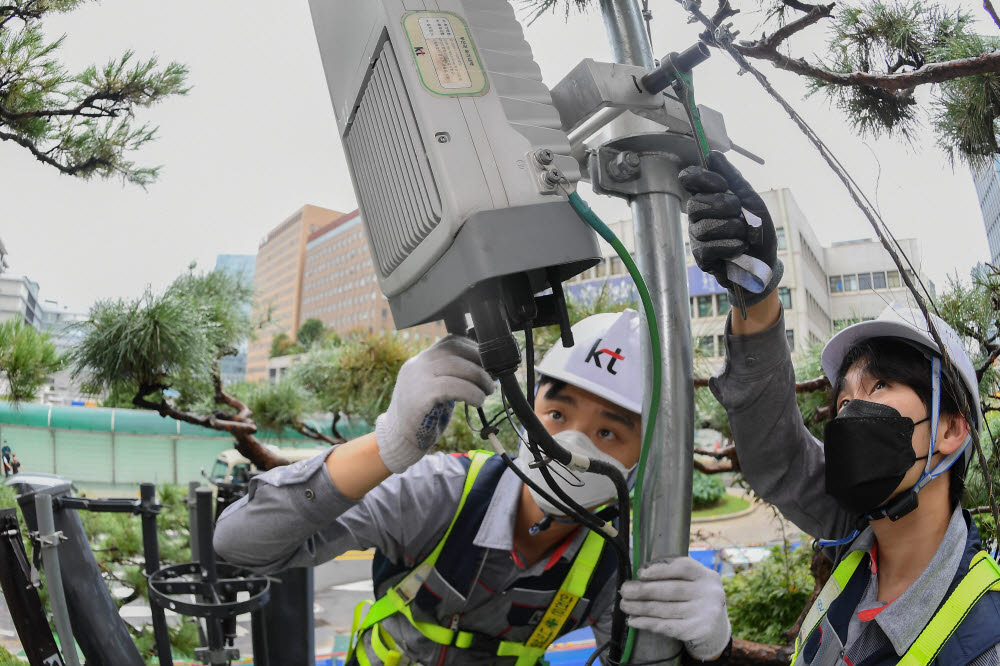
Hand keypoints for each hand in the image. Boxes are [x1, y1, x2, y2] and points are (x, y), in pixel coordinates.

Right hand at [375, 336, 494, 473]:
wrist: (399, 440)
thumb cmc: (423, 416)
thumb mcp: (436, 389)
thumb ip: (451, 376)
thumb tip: (485, 370)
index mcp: (421, 360)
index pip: (450, 341)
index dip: (473, 349)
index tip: (487, 363)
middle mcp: (417, 364)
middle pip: (454, 350)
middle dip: (480, 363)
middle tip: (491, 381)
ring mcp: (417, 379)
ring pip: (455, 365)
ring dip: (479, 378)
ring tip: (487, 392)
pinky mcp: (420, 397)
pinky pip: (451, 386)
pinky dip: (471, 392)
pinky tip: (477, 401)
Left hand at [620, 557, 730, 661]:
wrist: (714, 626)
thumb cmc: (694, 597)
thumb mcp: (691, 581)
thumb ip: (671, 575)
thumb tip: (639, 577)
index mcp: (705, 575)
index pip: (683, 567)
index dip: (660, 570)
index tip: (640, 574)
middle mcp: (709, 593)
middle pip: (671, 590)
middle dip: (643, 590)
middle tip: (624, 591)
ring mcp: (705, 613)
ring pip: (665, 609)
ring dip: (640, 608)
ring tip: (624, 605)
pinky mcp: (697, 631)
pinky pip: (667, 626)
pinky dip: (647, 623)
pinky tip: (633, 620)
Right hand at [679, 151, 782, 306]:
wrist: (765, 261)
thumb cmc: (757, 229)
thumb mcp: (750, 199)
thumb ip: (732, 177)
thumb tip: (712, 154)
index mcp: (707, 197)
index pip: (689, 179)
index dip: (703, 178)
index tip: (722, 184)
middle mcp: (697, 216)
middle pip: (696, 203)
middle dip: (724, 206)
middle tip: (738, 212)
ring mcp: (697, 237)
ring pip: (706, 226)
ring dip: (734, 229)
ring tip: (743, 234)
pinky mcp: (701, 257)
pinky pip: (710, 247)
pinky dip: (732, 246)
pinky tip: (739, 248)